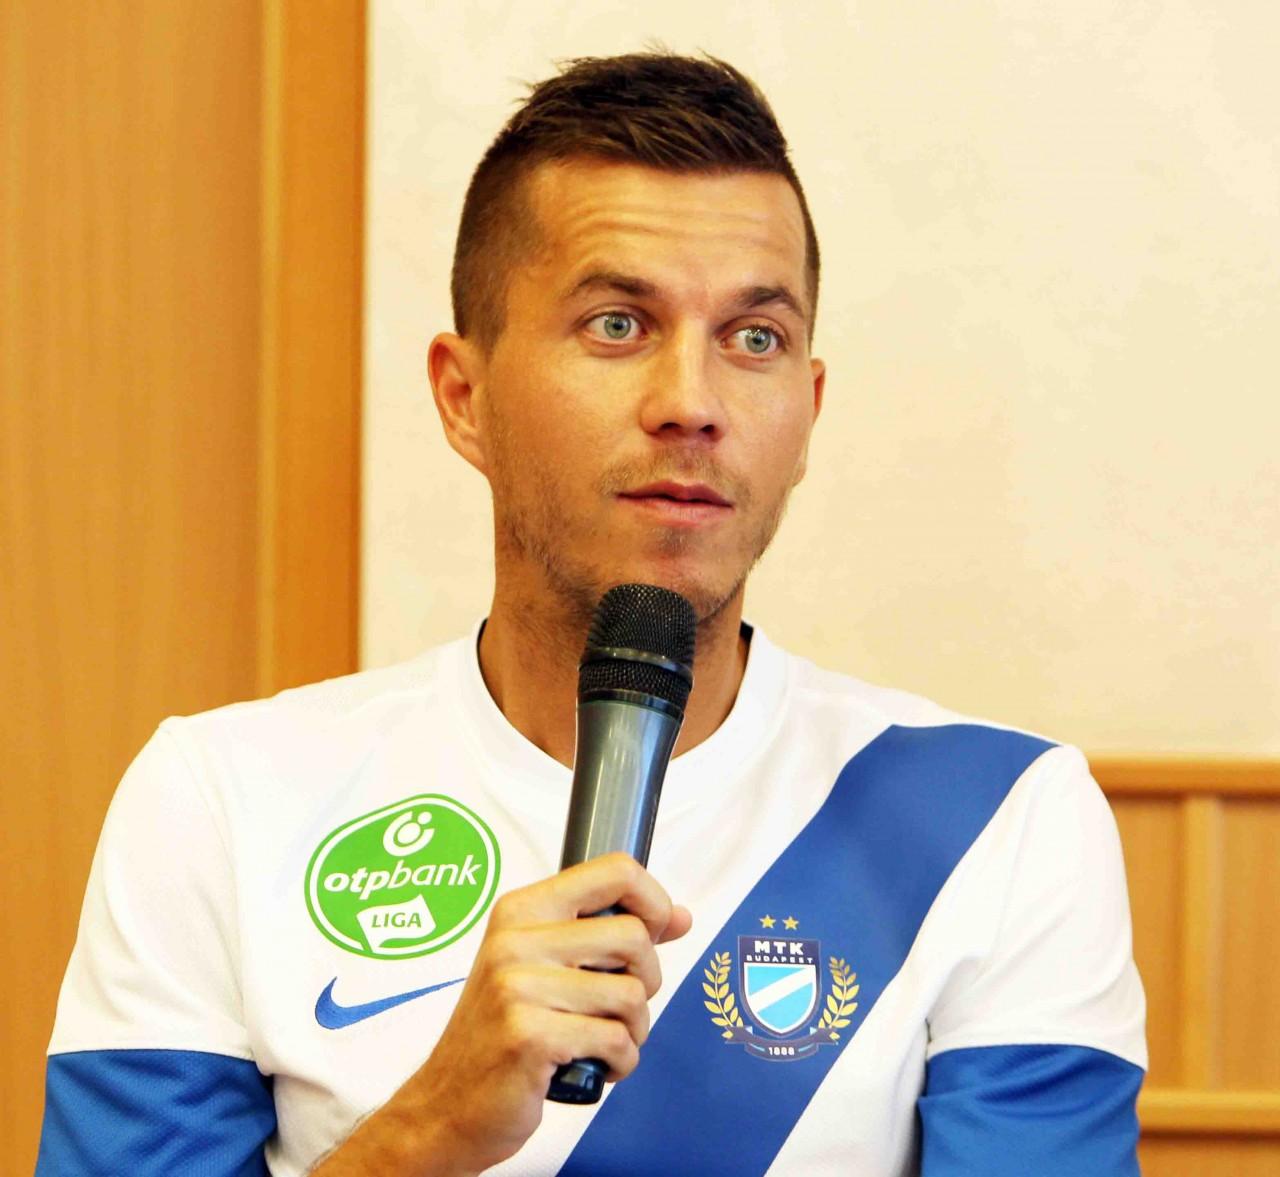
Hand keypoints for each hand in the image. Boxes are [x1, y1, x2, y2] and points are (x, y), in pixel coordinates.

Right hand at [310, 853, 691, 1175]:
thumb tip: (679, 917)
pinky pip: (616, 1040)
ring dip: (634, 1029)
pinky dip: (621, 1062)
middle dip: (647, 980)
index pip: (614, 870)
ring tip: (602, 1039)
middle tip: (618, 1006)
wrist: (446, 1104)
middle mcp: (516, 940)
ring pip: (632, 994)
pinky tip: (595, 1066)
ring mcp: (519, 987)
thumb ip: (609, 934)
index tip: (656, 930)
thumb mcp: (545, 966)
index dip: (652, 900)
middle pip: (634, 936)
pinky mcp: (529, 1036)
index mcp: (522, 909)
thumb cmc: (502, 1031)